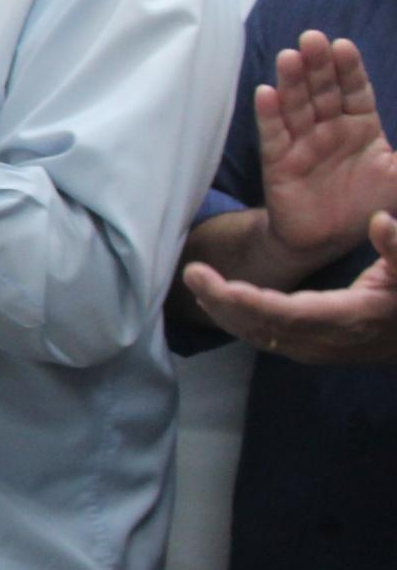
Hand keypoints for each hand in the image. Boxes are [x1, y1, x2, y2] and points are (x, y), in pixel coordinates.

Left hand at [186, 209, 396, 364]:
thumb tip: (380, 220)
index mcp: (351, 317)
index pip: (291, 313)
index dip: (253, 302)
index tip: (221, 284)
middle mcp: (326, 340)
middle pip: (263, 326)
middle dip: (223, 301)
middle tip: (191, 272)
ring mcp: (315, 349)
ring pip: (258, 335)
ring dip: (222, 311)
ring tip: (194, 281)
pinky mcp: (306, 348)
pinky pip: (263, 337)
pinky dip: (235, 320)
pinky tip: (213, 300)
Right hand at [256, 32, 396, 258]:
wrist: (326, 240)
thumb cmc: (367, 206)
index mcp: (361, 126)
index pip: (355, 91)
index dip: (349, 70)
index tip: (343, 46)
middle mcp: (329, 129)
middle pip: (323, 91)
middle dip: (318, 65)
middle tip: (311, 38)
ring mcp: (302, 143)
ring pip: (297, 107)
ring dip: (291, 82)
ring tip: (289, 57)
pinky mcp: (278, 162)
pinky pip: (273, 136)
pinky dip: (269, 115)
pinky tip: (266, 94)